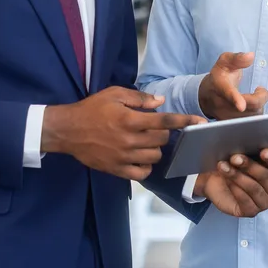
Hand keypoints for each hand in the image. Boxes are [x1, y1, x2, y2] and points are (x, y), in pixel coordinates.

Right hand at [41, 87, 203, 181]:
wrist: (68, 130)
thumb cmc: (91, 109)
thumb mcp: (113, 94)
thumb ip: (139, 98)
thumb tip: (160, 102)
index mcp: (130, 119)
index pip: (164, 121)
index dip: (184, 120)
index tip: (200, 122)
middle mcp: (129, 139)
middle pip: (162, 140)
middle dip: (164, 132)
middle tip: (154, 128)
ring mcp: (123, 156)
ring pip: (155, 156)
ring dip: (155, 149)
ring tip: (145, 142)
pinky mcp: (117, 169)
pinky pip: (142, 173)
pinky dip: (146, 166)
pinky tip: (140, 157)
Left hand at [195, 147, 267, 217]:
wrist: (215, 178)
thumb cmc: (236, 165)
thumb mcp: (250, 153)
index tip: (263, 151)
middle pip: (265, 177)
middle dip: (250, 166)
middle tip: (235, 157)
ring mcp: (263, 203)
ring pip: (254, 188)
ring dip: (238, 176)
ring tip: (224, 166)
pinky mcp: (250, 212)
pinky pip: (245, 201)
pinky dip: (235, 189)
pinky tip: (227, 180)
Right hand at [198, 52, 267, 120]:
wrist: (207, 95)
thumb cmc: (220, 76)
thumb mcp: (225, 62)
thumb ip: (237, 58)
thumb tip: (250, 56)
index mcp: (220, 86)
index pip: (228, 93)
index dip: (235, 98)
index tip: (241, 105)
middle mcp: (221, 104)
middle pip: (248, 107)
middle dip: (260, 98)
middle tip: (259, 90)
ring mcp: (226, 117)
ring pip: (252, 117)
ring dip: (259, 106)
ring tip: (255, 97)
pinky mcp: (231, 126)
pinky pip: (250, 124)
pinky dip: (256, 114)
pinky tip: (253, 107)